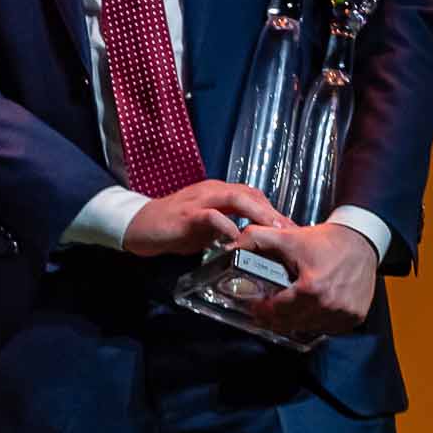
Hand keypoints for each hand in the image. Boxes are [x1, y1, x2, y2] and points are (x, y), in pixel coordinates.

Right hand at [125, 179, 291, 256]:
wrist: (139, 225)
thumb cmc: (174, 227)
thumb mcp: (206, 227)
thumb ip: (228, 228)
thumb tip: (253, 241)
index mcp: (218, 192)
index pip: (253, 197)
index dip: (274, 211)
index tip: (292, 229)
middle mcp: (212, 191)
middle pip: (250, 194)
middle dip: (273, 212)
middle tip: (293, 231)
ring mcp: (199, 200)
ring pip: (236, 198)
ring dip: (258, 213)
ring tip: (275, 230)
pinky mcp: (186, 214)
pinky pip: (212, 216)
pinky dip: (227, 226)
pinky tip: (237, 238)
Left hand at [239, 220, 379, 336]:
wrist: (360, 241)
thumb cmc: (326, 241)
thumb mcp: (288, 237)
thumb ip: (256, 239)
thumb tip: (233, 244)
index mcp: (312, 289)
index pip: (278, 310)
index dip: (262, 309)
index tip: (255, 306)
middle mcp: (330, 305)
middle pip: (292, 322)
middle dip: (274, 318)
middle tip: (263, 311)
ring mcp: (344, 314)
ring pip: (309, 327)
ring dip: (294, 321)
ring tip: (283, 310)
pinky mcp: (354, 317)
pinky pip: (328, 328)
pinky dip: (315, 322)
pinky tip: (305, 311)